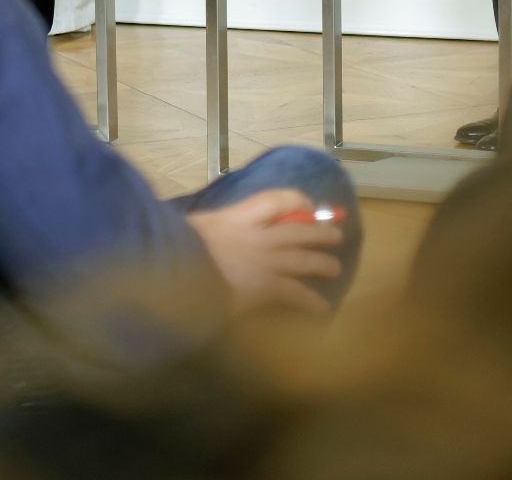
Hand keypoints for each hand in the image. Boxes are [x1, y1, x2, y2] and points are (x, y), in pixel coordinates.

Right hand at [187, 188, 343, 316]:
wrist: (176, 269)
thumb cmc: (177, 248)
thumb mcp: (191, 229)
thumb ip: (203, 231)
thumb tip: (200, 233)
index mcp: (236, 218)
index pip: (274, 200)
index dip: (296, 200)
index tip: (307, 204)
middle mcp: (257, 236)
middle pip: (297, 230)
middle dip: (318, 232)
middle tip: (335, 234)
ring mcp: (264, 261)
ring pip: (303, 259)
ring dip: (322, 263)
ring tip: (335, 268)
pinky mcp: (266, 286)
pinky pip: (296, 293)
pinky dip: (311, 302)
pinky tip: (322, 309)